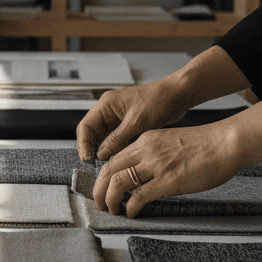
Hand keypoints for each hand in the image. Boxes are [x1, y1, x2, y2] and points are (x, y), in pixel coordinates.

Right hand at [77, 45, 252, 161]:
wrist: (177, 95)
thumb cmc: (158, 101)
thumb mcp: (136, 122)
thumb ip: (116, 139)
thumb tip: (101, 155)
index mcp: (106, 104)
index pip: (85, 126)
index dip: (84, 144)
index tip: (87, 159)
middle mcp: (109, 111)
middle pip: (93, 133)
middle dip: (94, 149)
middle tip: (97, 166)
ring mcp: (119, 118)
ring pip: (104, 138)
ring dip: (105, 151)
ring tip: (110, 165)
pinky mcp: (129, 124)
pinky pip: (116, 139)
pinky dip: (116, 149)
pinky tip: (120, 159)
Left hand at [94, 101, 261, 216]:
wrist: (225, 143)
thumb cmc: (205, 145)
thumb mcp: (169, 142)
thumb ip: (153, 155)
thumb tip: (144, 173)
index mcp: (145, 140)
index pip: (113, 158)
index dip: (103, 177)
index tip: (103, 189)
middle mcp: (146, 150)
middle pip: (109, 170)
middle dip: (99, 190)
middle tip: (100, 204)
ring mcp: (157, 165)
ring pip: (119, 182)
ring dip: (110, 200)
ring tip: (113, 210)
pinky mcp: (169, 180)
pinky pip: (140, 196)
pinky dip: (130, 207)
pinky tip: (132, 214)